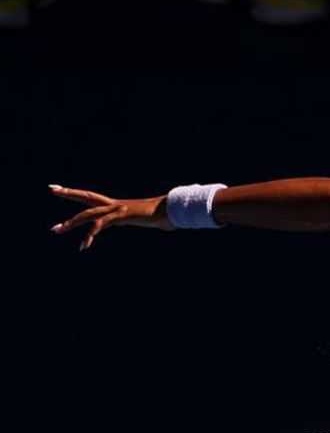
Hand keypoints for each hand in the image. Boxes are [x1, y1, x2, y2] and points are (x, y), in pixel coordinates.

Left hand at [48, 185, 172, 250]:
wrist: (174, 211)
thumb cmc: (169, 216)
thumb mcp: (155, 222)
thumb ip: (155, 223)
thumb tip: (168, 225)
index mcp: (120, 206)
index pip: (94, 198)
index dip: (79, 193)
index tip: (63, 188)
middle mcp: (116, 205)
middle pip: (87, 198)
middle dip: (68, 193)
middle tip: (51, 189)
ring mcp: (118, 209)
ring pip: (88, 214)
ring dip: (71, 222)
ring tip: (57, 230)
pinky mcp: (121, 216)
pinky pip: (101, 225)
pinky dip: (91, 235)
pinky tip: (84, 244)